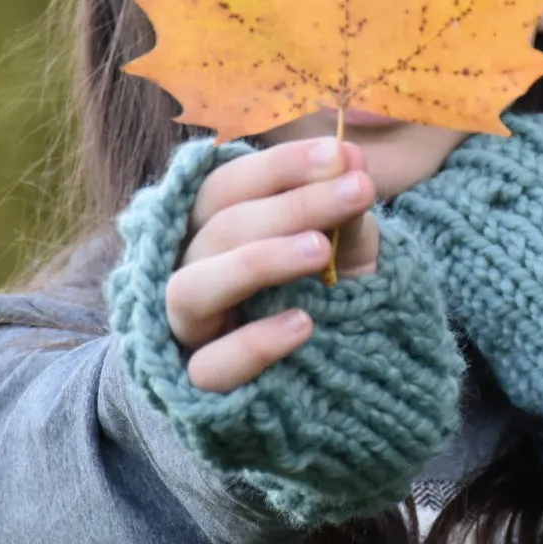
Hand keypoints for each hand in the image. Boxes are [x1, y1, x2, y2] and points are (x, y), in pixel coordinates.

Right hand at [169, 135, 378, 392]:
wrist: (329, 387)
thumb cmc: (323, 300)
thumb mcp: (342, 254)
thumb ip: (342, 212)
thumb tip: (350, 156)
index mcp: (209, 230)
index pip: (226, 186)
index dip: (279, 167)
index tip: (340, 154)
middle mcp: (185, 271)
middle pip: (218, 228)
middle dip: (290, 205)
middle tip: (357, 190)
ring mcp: (187, 331)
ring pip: (193, 288)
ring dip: (257, 261)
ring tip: (319, 250)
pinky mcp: (199, 389)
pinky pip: (211, 367)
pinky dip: (254, 343)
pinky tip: (304, 324)